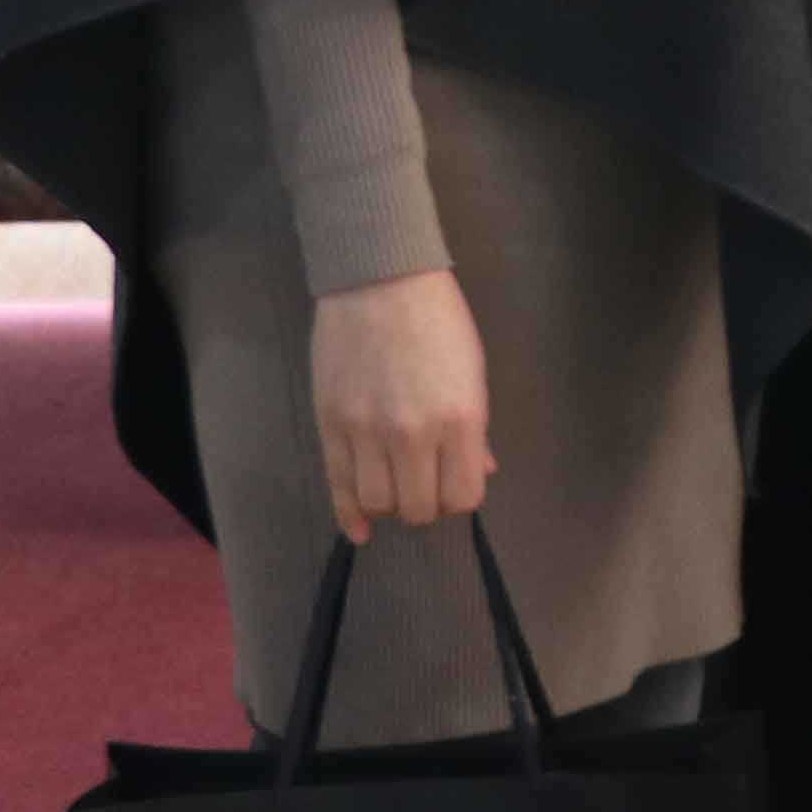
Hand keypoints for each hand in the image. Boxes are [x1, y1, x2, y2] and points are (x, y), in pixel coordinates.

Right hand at [310, 267, 494, 541]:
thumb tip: (481, 471)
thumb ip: (475, 429)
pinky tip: (361, 529)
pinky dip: (350, 515)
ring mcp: (367, 432)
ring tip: (397, 487)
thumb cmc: (439, 321)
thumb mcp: (473, 372)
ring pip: (378, 503)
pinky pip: (338, 487)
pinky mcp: (330, 426)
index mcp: (460, 418)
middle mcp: (413, 434)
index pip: (463, 495)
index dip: (461, 497)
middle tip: (427, 485)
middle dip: (427, 505)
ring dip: (391, 505)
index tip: (456, 484)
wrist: (381, 282)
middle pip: (419, 508)